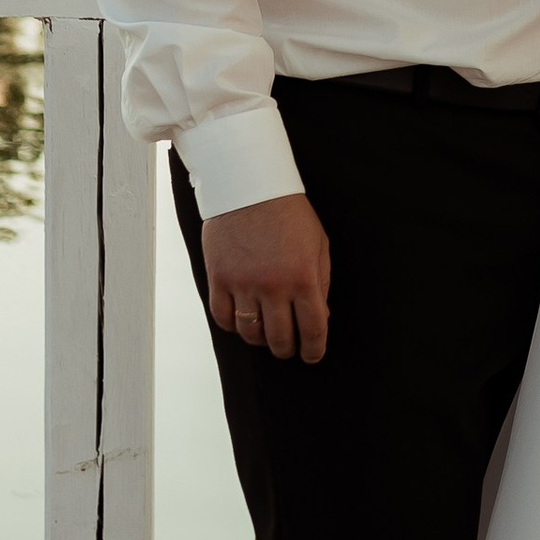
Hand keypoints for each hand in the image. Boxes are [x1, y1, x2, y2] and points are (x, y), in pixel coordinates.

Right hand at [200, 195, 330, 361]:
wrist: (249, 184)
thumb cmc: (289, 213)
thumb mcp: (318, 245)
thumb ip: (321, 284)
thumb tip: (320, 318)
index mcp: (303, 277)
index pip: (313, 329)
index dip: (314, 350)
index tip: (313, 355)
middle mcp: (272, 286)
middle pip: (280, 339)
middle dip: (288, 349)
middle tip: (290, 346)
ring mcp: (243, 284)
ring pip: (251, 334)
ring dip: (261, 340)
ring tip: (267, 333)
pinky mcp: (218, 279)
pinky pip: (224, 318)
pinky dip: (234, 326)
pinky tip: (243, 320)